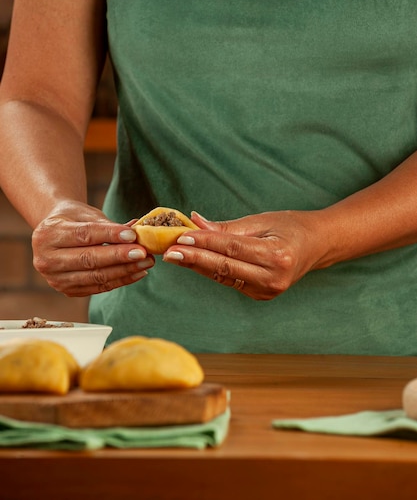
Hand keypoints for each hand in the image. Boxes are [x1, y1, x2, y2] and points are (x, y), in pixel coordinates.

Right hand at [32, 201, 154, 296]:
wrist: (54, 234)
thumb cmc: (72, 219)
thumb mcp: (86, 214)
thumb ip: (108, 225)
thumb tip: (137, 230)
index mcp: (48, 234)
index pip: (83, 235)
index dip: (109, 236)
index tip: (132, 235)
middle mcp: (46, 259)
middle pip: (89, 259)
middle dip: (119, 256)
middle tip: (143, 252)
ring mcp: (55, 279)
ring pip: (95, 276)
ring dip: (124, 271)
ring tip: (146, 262)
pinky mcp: (68, 291)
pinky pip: (98, 287)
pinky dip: (120, 280)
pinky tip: (138, 272)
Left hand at [163, 210, 324, 300]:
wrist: (318, 245)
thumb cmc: (291, 227)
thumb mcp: (262, 220)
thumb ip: (227, 227)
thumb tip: (195, 223)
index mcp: (277, 256)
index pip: (232, 248)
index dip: (204, 243)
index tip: (180, 237)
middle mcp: (274, 277)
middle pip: (224, 267)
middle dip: (194, 258)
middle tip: (168, 251)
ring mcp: (268, 290)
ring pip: (223, 276)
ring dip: (197, 265)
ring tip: (174, 255)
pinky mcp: (261, 295)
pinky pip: (229, 281)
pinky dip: (211, 270)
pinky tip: (193, 261)